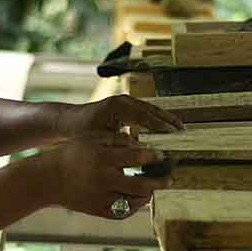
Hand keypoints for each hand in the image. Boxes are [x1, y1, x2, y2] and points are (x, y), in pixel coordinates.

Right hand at [39, 132, 172, 219]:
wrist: (48, 178)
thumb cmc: (72, 154)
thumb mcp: (93, 139)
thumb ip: (118, 140)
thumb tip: (143, 145)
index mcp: (103, 158)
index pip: (138, 157)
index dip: (153, 157)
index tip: (161, 156)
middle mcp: (104, 179)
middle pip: (142, 185)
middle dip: (160, 182)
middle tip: (169, 179)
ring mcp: (101, 198)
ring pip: (135, 201)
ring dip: (147, 194)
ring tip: (152, 187)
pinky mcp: (98, 210)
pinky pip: (123, 212)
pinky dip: (134, 206)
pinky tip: (138, 198)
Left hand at [58, 94, 183, 139]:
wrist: (69, 122)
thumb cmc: (82, 132)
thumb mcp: (101, 140)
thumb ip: (120, 143)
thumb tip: (140, 149)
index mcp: (117, 106)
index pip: (144, 115)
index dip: (159, 125)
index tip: (172, 133)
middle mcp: (123, 100)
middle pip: (151, 109)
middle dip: (167, 119)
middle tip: (182, 130)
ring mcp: (125, 101)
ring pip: (150, 109)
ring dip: (164, 118)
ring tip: (179, 127)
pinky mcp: (125, 106)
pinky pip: (145, 111)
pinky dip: (156, 119)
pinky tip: (166, 127)